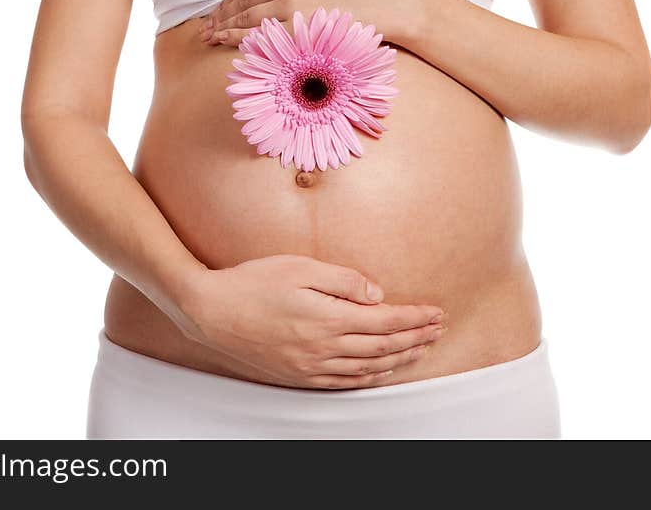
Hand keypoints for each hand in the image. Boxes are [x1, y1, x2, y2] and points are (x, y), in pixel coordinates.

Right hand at [181, 254, 446, 388]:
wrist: (211, 312)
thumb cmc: (253, 283)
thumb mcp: (300, 267)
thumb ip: (344, 281)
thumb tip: (377, 295)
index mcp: (328, 319)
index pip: (386, 321)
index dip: (415, 318)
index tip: (436, 312)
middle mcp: (324, 348)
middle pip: (384, 347)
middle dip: (416, 338)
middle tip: (438, 329)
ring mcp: (312, 366)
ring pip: (369, 367)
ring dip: (400, 358)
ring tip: (420, 349)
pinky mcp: (299, 375)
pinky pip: (345, 382)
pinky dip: (370, 377)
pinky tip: (381, 370)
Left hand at [199, 0, 418, 46]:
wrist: (392, 0)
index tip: (220, 9)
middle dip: (222, 13)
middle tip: (207, 27)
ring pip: (247, 15)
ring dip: (224, 26)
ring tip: (210, 36)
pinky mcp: (297, 24)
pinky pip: (261, 32)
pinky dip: (239, 38)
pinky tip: (225, 42)